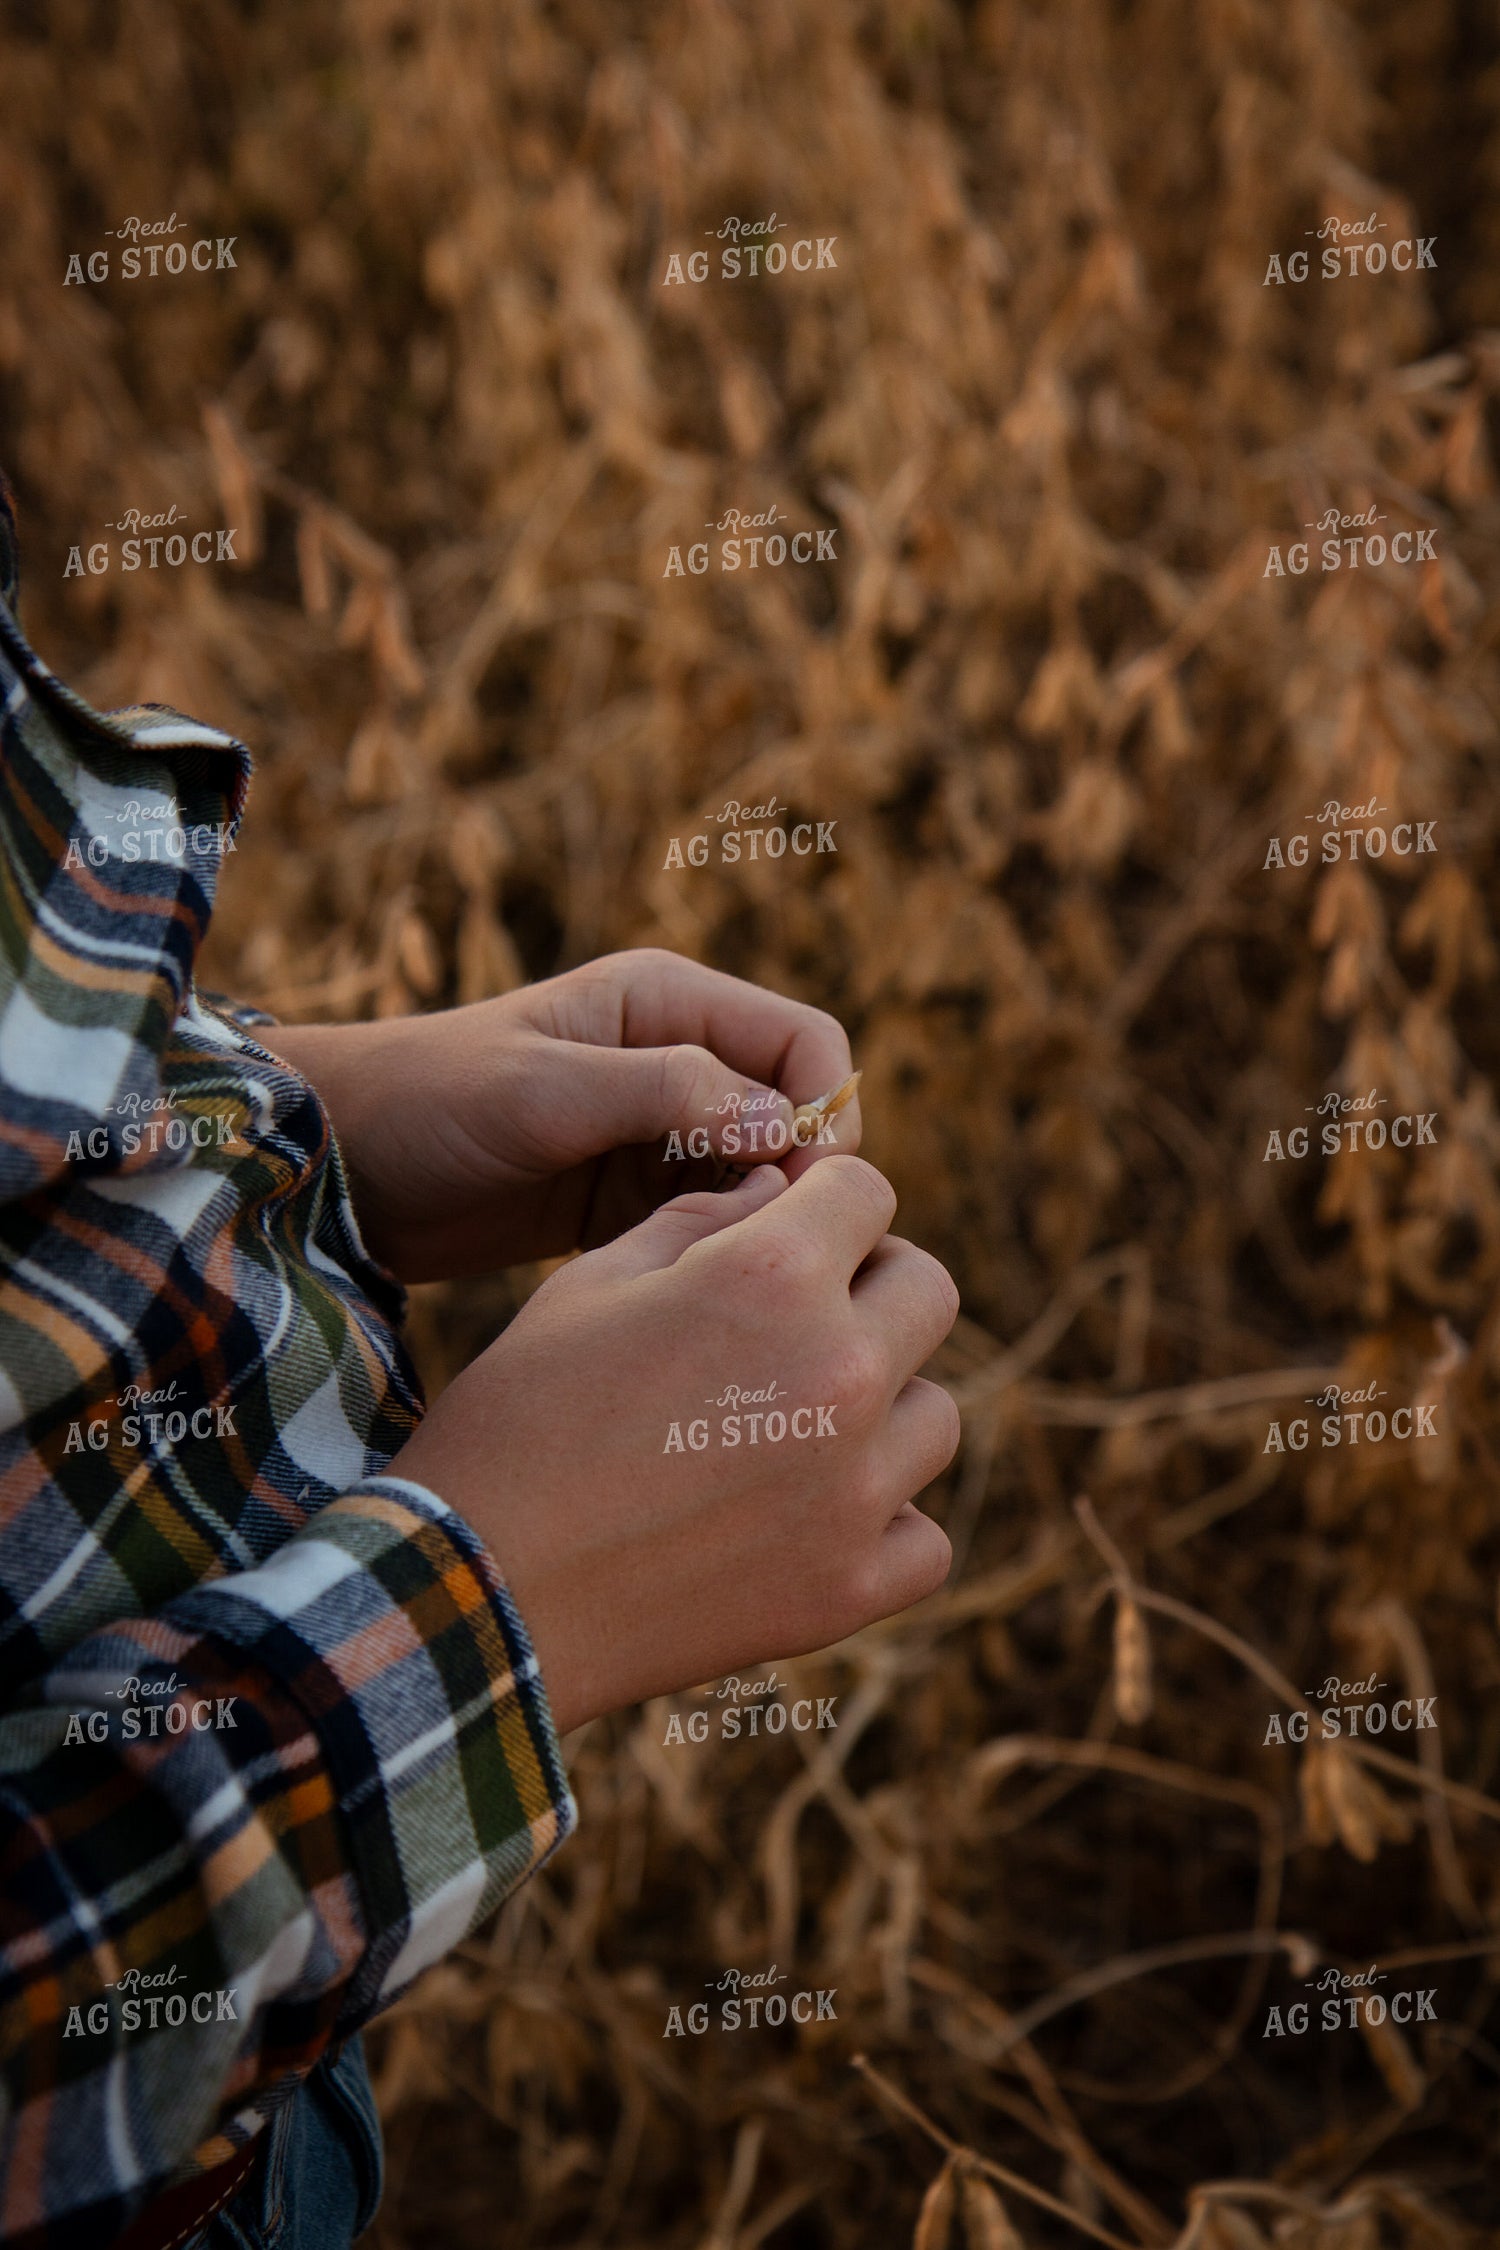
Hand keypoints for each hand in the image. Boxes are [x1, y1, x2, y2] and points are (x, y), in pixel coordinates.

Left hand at [262, 949, 859, 1279]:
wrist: (336, 1168)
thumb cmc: (428, 1102)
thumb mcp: (544, 1092)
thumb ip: (665, 1096)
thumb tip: (782, 1127)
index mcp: (669, 1004)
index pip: (805, 1045)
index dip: (827, 1112)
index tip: (810, 1189)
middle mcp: (677, 1063)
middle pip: (794, 1118)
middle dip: (800, 1181)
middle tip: (769, 1249)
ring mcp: (655, 1137)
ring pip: (758, 1181)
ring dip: (757, 1225)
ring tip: (719, 1275)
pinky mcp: (627, 1203)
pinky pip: (706, 1226)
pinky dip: (712, 1255)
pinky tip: (683, 1291)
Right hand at [385, 1157, 959, 1733]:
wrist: (476, 1593)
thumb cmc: (518, 1420)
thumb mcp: (589, 1283)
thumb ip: (700, 1219)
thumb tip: (778, 1195)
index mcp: (773, 1275)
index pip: (867, 1191)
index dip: (825, 1203)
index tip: (795, 1233)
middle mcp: (838, 1374)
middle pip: (928, 1291)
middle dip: (871, 1289)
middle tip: (800, 1324)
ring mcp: (855, 1490)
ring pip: (933, 1415)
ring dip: (881, 1409)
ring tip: (794, 1429)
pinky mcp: (849, 1588)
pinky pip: (922, 1537)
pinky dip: (880, 1526)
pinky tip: (809, 1519)